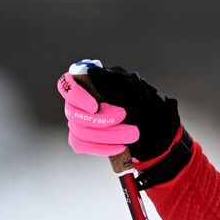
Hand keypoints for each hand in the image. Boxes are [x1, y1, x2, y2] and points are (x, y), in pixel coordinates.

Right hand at [56, 60, 181, 160]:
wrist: (153, 125)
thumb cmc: (141, 101)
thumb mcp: (132, 88)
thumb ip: (112, 81)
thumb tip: (92, 71)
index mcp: (87, 84)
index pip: (66, 86)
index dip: (77, 96)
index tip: (95, 106)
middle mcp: (78, 102)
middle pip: (74, 114)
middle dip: (102, 120)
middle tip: (126, 118)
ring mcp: (79, 120)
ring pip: (80, 131)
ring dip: (108, 136)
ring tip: (132, 134)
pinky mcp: (83, 138)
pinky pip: (81, 144)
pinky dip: (101, 148)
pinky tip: (119, 147)